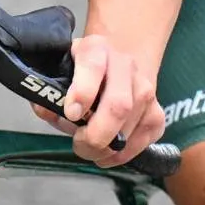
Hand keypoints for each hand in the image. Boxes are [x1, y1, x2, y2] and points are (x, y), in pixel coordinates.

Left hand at [52, 30, 167, 167]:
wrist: (119, 64)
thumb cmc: (83, 76)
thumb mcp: (62, 74)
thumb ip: (49, 94)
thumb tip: (46, 110)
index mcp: (95, 50)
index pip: (93, 68)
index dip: (82, 93)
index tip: (71, 113)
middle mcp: (125, 66)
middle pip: (118, 105)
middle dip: (96, 135)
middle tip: (80, 144)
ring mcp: (146, 90)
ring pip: (129, 128)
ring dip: (105, 149)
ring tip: (90, 147)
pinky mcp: (157, 113)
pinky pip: (142, 142)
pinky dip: (122, 155)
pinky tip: (108, 151)